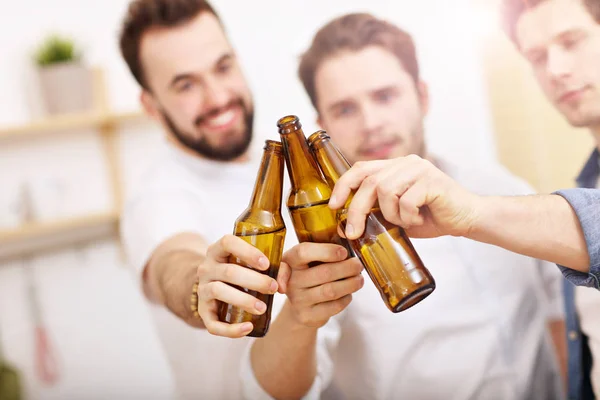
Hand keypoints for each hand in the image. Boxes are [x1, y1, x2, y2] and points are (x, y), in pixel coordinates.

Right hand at [196, 234, 277, 337]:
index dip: (247, 252)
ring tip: (263, 308)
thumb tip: (283, 285)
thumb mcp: (254, 264)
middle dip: (254, 281)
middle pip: (229, 271)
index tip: (266, 264)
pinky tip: (248, 328)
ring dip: (243, 300)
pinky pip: (212, 323)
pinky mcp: (203, 312)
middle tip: (273, 288)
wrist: (214, 287)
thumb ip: (276, 268)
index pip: (227, 242)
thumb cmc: (241, 271)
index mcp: (219, 251)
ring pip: (219, 291)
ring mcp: (202, 289)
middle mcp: (207, 268)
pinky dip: (230, 329)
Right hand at [276, 243, 363, 328]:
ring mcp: (297, 300)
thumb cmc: (310, 275)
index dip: (326, 251)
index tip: (344, 252)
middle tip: (358, 265)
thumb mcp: (310, 259)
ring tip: (359, 279)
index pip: (303, 252)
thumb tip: (350, 236)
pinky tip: (349, 293)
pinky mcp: (307, 316)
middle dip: (347, 268)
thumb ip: (324, 249)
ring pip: (330, 290)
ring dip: (350, 284)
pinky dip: (346, 299)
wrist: (300, 306)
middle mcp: (291, 280)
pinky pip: (333, 306)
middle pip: (324, 272)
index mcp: (290, 260)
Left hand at [329, 155, 481, 239]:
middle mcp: (406, 162)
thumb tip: (346, 226)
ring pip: (386, 191)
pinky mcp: (432, 179)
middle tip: (352, 232)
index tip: (333, 205)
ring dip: (391, 214)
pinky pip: (406, 201)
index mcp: (395, 167)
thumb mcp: (397, 215)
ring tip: (406, 221)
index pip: (361, 168)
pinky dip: (409, 216)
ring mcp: (419, 169)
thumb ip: (376, 213)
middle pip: (369, 182)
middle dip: (356, 209)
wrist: (467, 219)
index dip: (343, 185)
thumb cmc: (431, 217)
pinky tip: (421, 218)